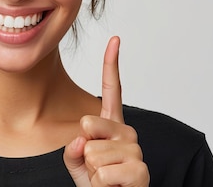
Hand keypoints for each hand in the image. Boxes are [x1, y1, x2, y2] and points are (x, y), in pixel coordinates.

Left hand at [63, 36, 149, 185]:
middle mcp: (127, 132)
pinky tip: (113, 186)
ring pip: (92, 152)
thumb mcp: (75, 161)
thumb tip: (82, 140)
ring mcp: (135, 150)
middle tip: (96, 165)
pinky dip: (101, 184)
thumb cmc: (95, 181)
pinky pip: (103, 172)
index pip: (112, 90)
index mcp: (111, 124)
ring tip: (104, 178)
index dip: (111, 64)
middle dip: (83, 148)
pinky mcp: (140, 171)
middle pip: (87, 123)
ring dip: (92, 171)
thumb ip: (72, 148)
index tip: (115, 39)